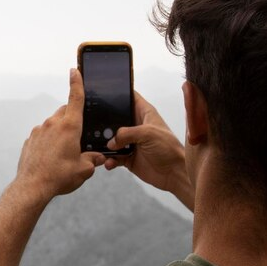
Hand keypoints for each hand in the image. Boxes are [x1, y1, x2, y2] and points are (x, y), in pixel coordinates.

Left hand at [10, 68, 106, 202]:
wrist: (32, 186)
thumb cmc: (59, 176)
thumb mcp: (84, 170)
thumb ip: (94, 160)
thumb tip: (99, 158)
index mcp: (69, 126)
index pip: (75, 98)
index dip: (77, 82)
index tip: (75, 70)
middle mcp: (53, 124)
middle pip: (65, 112)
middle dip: (73, 119)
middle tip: (79, 136)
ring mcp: (39, 131)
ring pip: (53, 125)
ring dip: (61, 132)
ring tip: (65, 152)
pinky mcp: (30, 140)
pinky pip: (43, 135)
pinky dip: (49, 141)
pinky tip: (52, 157)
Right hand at [103, 90, 192, 209]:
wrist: (174, 173)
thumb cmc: (168, 148)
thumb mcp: (148, 134)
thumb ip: (126, 133)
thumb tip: (110, 142)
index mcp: (144, 113)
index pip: (130, 97)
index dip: (118, 93)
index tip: (103, 92)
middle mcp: (136, 126)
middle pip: (115, 119)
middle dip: (104, 122)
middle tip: (93, 125)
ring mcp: (131, 142)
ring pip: (111, 139)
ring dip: (105, 145)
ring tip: (100, 149)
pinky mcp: (128, 157)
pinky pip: (113, 156)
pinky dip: (109, 159)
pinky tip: (109, 162)